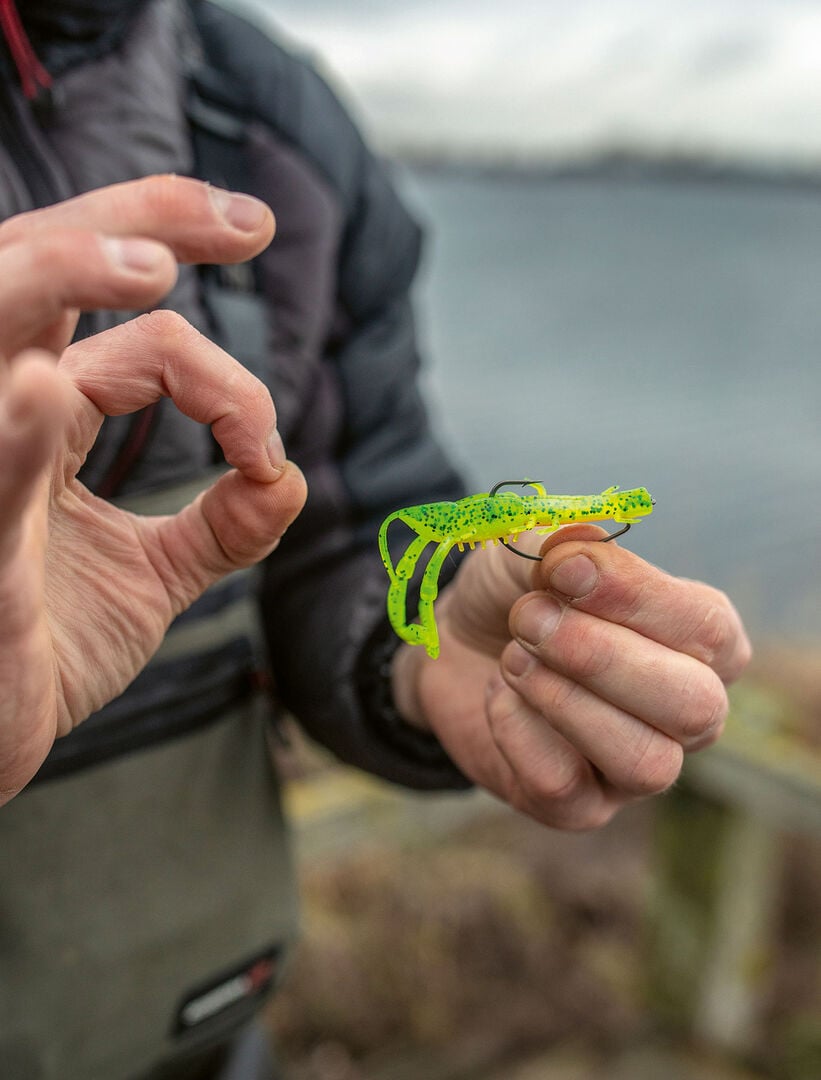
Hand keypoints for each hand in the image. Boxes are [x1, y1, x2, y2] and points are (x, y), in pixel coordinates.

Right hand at [0, 178, 305, 803]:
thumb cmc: (40, 652)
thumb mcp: (150, 579)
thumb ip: (220, 526)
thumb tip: (289, 476)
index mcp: (42, 419)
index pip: (134, 338)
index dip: (223, 377)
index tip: (267, 448)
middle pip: (42, 268)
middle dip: (139, 220)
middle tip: (246, 220)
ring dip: (61, 273)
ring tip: (153, 262)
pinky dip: (10, 429)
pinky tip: (44, 396)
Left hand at [394, 525, 750, 829]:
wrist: (451, 647)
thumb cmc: (518, 595)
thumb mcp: (532, 549)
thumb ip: (561, 540)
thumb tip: (578, 549)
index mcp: (699, 641)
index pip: (709, 629)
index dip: (638, 597)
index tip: (565, 569)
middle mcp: (685, 711)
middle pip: (694, 707)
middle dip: (601, 657)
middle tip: (529, 617)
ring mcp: (636, 768)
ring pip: (646, 762)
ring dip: (566, 701)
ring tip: (513, 657)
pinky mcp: (578, 807)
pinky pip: (564, 786)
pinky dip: (518, 732)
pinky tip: (497, 695)